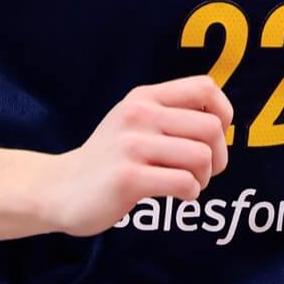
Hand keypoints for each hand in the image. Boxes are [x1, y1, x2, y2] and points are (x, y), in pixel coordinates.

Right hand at [46, 75, 233, 236]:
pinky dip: (191, 192)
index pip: (205, 87)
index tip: (217, 136)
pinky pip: (184, 182)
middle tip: (206, 170)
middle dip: (219, 154)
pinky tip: (179, 195)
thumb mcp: (136, 120)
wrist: (59, 189)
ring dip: (205, 177)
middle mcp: (139, 115)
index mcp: (145, 97)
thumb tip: (223, 121)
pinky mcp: (127, 178)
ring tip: (190, 183)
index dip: (224, 112)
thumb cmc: (111, 156)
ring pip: (201, 157)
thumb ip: (172, 112)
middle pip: (210, 127)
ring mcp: (131, 146)